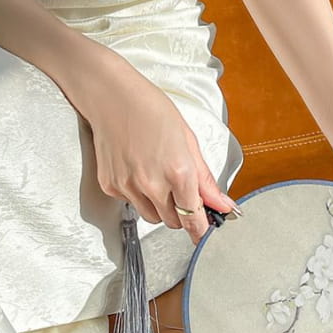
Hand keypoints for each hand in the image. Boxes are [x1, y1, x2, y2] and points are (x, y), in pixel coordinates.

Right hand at [82, 58, 238, 244]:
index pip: (193, 218)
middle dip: (181, 214)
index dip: (200, 230)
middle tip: (181, 194)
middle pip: (172, 222)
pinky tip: (137, 170)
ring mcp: (128, 187)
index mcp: (178, 171)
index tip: (204, 235)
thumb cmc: (150, 109)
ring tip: (157, 178)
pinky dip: (138, 195)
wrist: (111, 97)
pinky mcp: (111, 186)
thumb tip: (221, 203)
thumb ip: (204, 178)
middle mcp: (152, 184)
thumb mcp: (187, 140)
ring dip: (160, 207)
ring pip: (151, 217)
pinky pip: (130, 203)